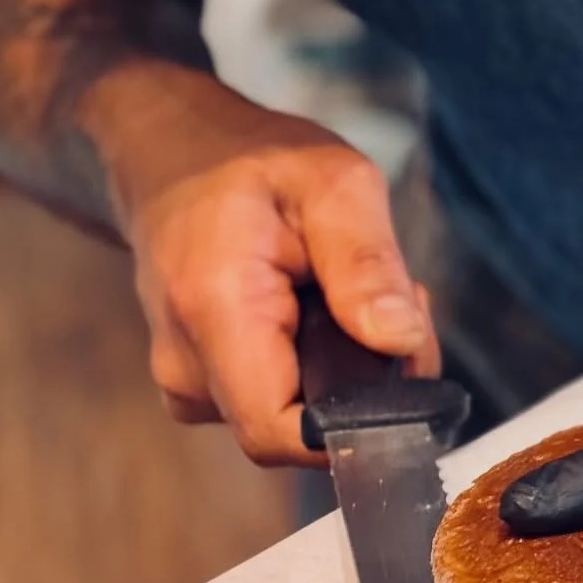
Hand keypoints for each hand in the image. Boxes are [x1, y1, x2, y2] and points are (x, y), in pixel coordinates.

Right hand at [122, 89, 437, 466]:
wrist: (177, 150)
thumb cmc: (255, 159)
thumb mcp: (334, 184)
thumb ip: (366, 263)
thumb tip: (401, 341)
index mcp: (214, 313)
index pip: (279, 433)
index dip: (356, 422)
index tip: (405, 361)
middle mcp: (186, 365)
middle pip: (299, 423)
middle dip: (368, 376)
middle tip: (397, 295)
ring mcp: (187, 380)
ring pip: (294, 412)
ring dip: (348, 365)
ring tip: (356, 287)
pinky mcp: (202, 380)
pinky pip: (275, 396)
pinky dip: (318, 362)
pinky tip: (327, 307)